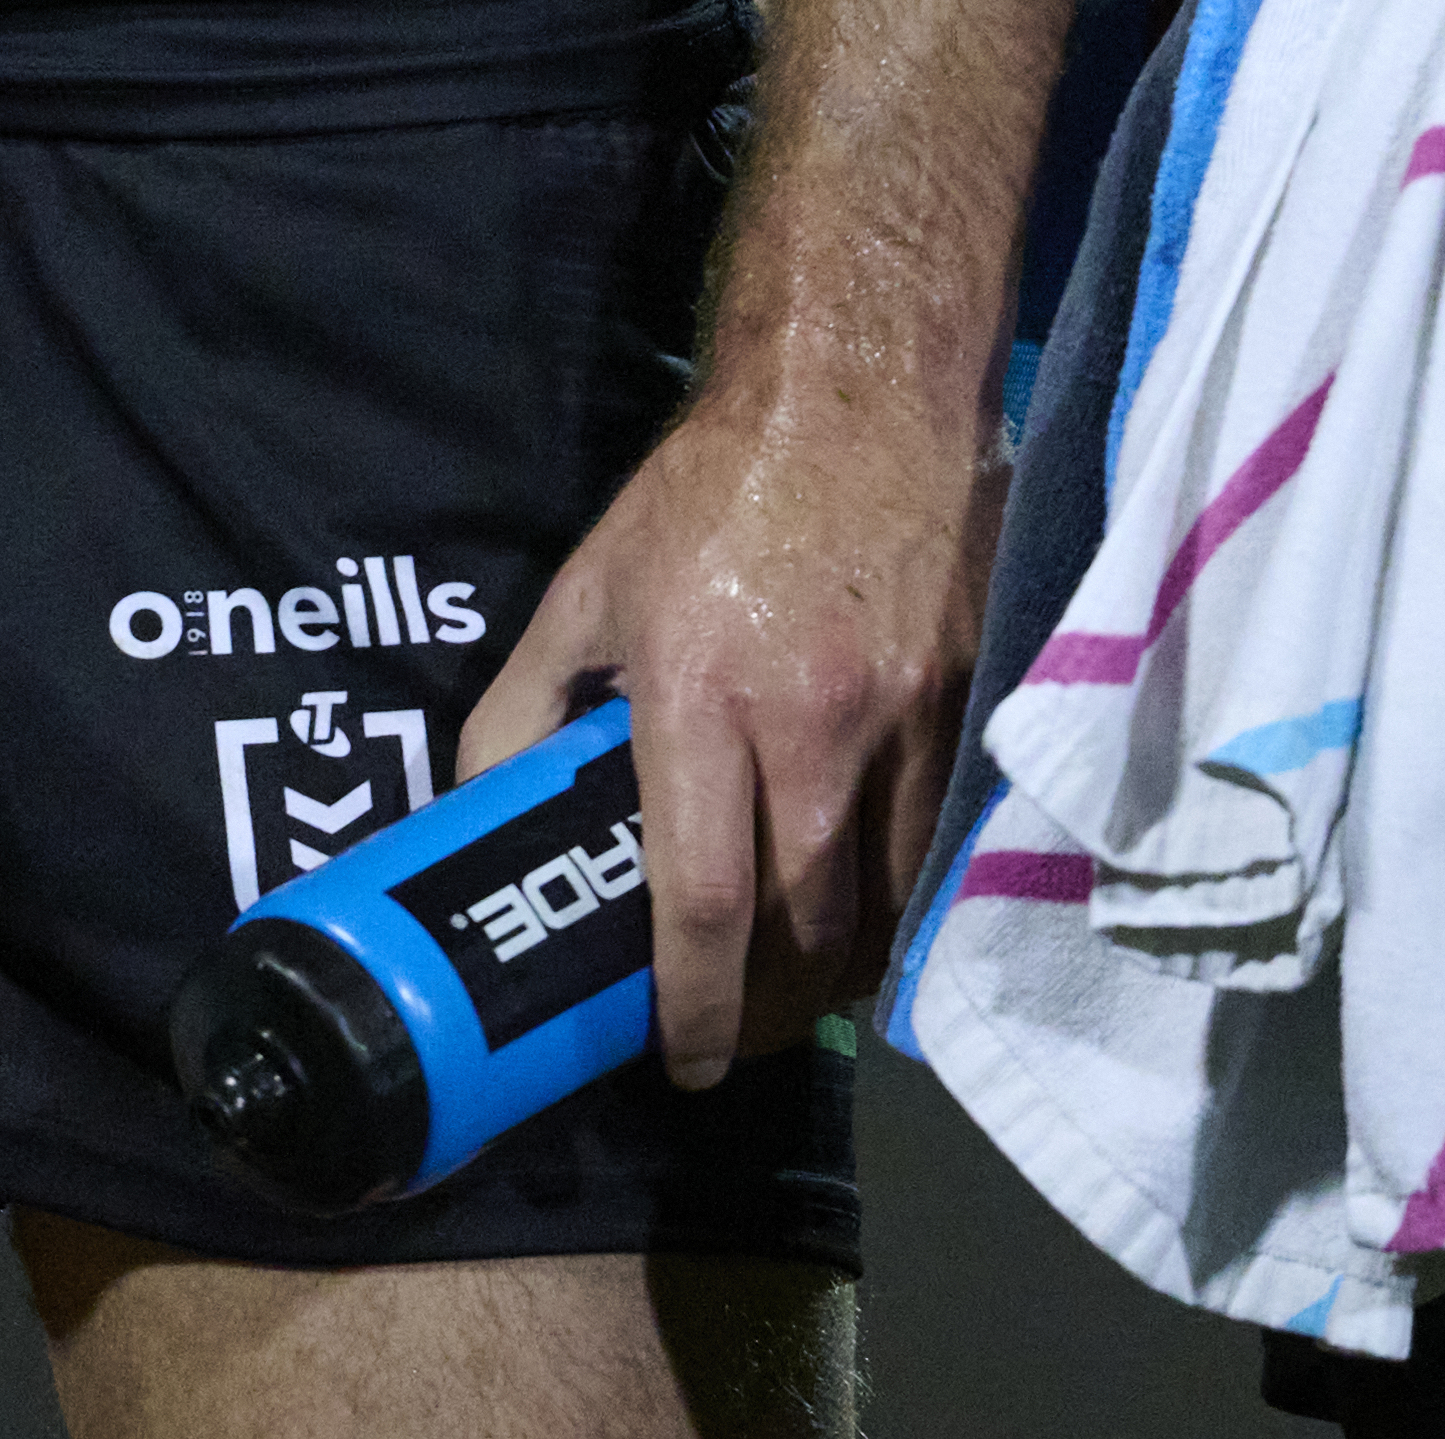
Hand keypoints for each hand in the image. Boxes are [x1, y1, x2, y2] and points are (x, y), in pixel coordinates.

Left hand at [460, 340, 1001, 1083]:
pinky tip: (877, 915)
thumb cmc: (708, 492)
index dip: (694, 1005)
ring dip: (847, 971)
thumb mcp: (585, 589)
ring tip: (804, 993)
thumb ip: (521, 711)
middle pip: (808, 924)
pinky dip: (911, 899)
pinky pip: (946, 838)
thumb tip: (473, 816)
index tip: (682, 1062)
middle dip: (773, 1009)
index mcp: (699, 691)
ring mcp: (907, 709)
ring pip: (891, 899)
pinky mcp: (972, 693)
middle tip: (739, 1035)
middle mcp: (812, 717)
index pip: (703, 898)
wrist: (857, 383)